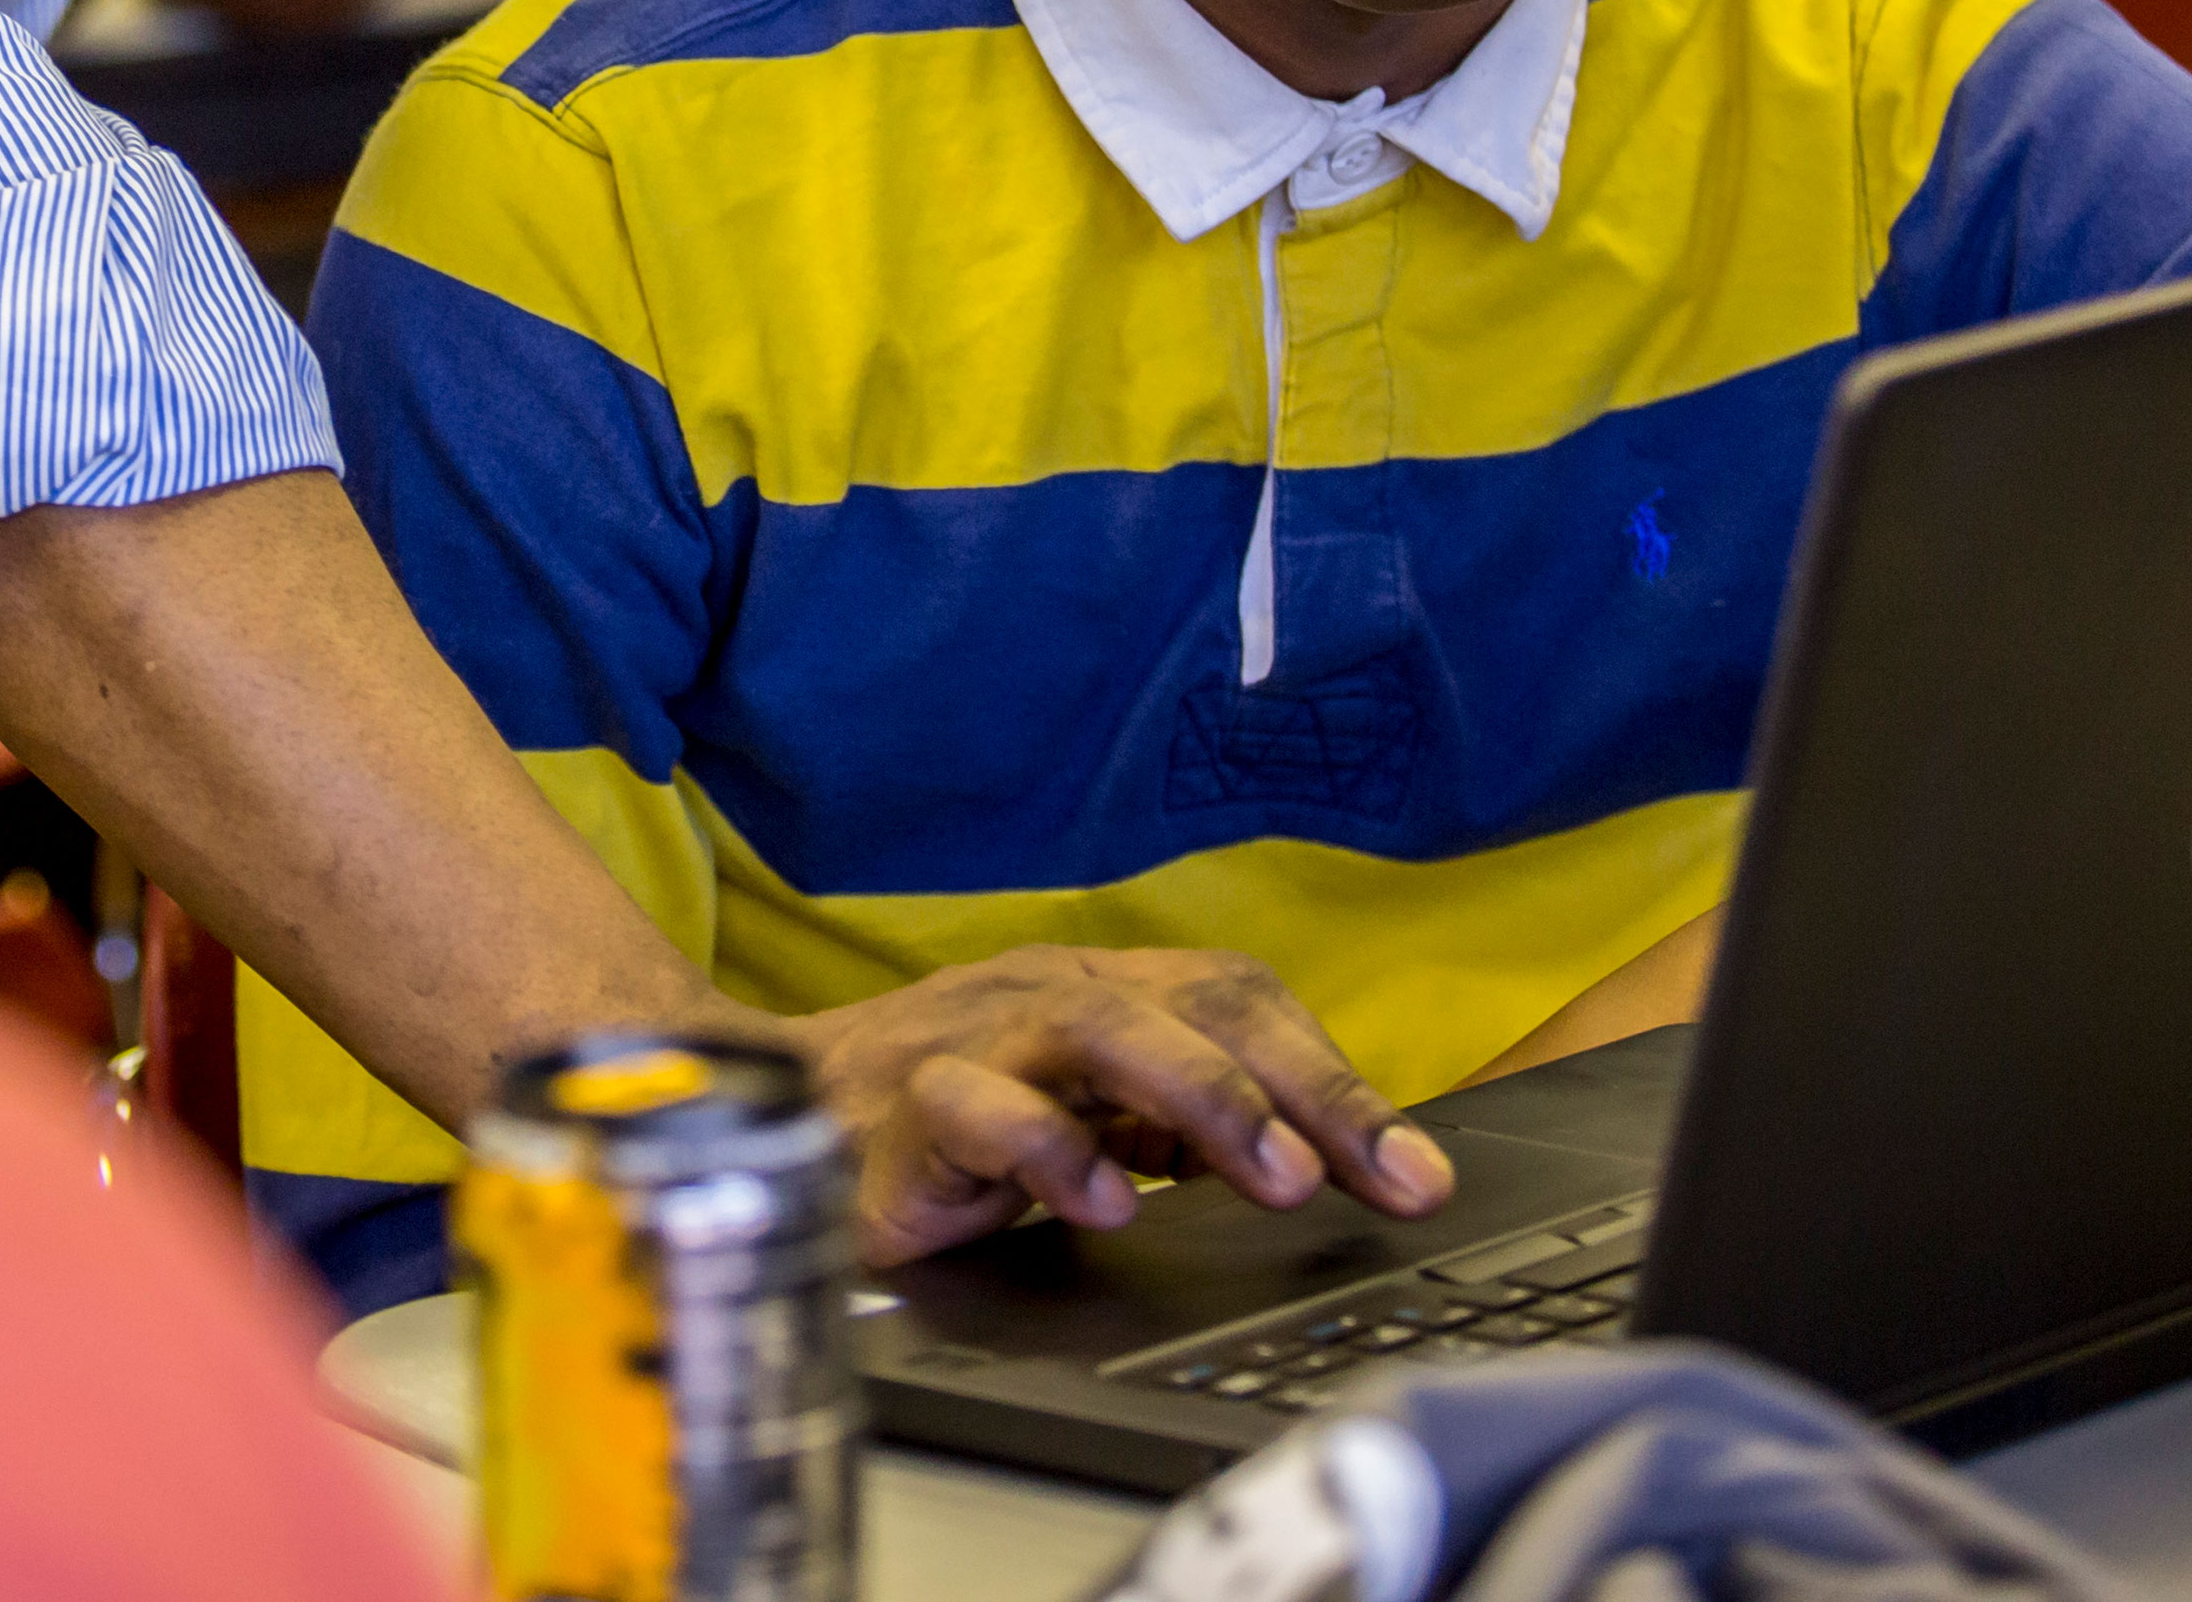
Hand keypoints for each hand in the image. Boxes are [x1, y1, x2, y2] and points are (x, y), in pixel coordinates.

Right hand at [778, 946, 1455, 1264]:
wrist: (777, 1115)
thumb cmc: (949, 1122)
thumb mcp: (1091, 1119)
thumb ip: (1193, 1135)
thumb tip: (1332, 1166)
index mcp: (1100, 989)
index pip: (1239, 1001)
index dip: (1335, 1080)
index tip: (1414, 1172)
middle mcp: (1044, 996)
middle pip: (1191, 1003)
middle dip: (1296, 1086)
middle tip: (1371, 1171)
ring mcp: (970, 1042)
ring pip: (1094, 1028)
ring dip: (1202, 1097)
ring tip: (1275, 1173)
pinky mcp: (899, 1114)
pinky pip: (974, 1108)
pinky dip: (1045, 1148)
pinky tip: (1101, 1203)